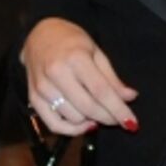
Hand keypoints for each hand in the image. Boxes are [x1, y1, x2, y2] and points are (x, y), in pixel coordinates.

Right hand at [20, 17, 139, 135]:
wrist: (39, 36)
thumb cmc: (71, 42)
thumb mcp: (96, 53)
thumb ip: (112, 78)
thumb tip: (130, 98)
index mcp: (76, 58)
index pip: (101, 91)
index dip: (118, 110)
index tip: (132, 123)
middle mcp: (57, 73)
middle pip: (88, 107)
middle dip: (108, 118)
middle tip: (118, 119)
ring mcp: (43, 87)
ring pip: (73, 118)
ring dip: (91, 121)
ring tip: (98, 112)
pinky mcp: (34, 98)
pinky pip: (54, 124)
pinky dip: (72, 130)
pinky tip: (83, 124)